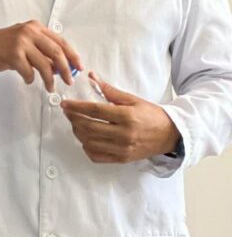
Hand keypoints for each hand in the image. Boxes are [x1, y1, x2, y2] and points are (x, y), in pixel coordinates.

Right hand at [0, 20, 82, 91]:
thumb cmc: (4, 46)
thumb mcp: (26, 43)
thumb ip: (43, 50)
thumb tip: (62, 67)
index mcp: (36, 27)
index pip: (61, 41)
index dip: (73, 56)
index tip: (79, 67)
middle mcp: (29, 31)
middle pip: (56, 52)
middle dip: (65, 69)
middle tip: (69, 80)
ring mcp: (21, 42)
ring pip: (44, 65)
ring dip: (49, 79)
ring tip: (50, 86)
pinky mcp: (12, 54)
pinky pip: (29, 71)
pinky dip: (30, 78)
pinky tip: (27, 79)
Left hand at [61, 77, 180, 163]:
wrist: (170, 135)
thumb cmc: (151, 115)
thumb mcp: (132, 99)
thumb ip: (110, 90)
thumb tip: (92, 77)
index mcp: (127, 117)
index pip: (95, 111)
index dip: (77, 107)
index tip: (65, 104)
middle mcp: (124, 135)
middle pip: (89, 128)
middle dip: (74, 119)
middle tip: (68, 112)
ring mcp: (123, 149)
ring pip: (90, 143)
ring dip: (78, 132)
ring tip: (76, 123)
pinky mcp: (122, 159)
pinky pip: (97, 157)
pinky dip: (86, 148)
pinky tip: (86, 138)